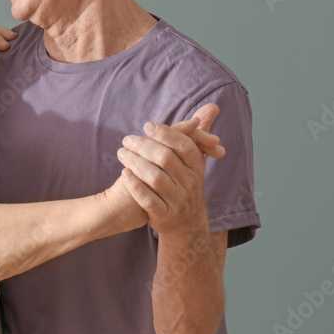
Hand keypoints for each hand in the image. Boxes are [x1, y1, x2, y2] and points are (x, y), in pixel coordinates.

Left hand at [116, 103, 223, 238]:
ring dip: (136, 163)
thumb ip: (198, 134)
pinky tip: (124, 174)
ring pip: (156, 178)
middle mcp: (190, 184)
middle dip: (144, 146)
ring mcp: (178, 201)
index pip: (184, 146)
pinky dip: (136, 186)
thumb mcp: (195, 161)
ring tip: (121, 153)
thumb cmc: (186, 185)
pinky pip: (149, 200)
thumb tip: (213, 106)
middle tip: (127, 140)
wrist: (186, 227)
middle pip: (166, 159)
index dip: (166, 134)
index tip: (147, 126)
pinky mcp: (164, 216)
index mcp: (197, 168)